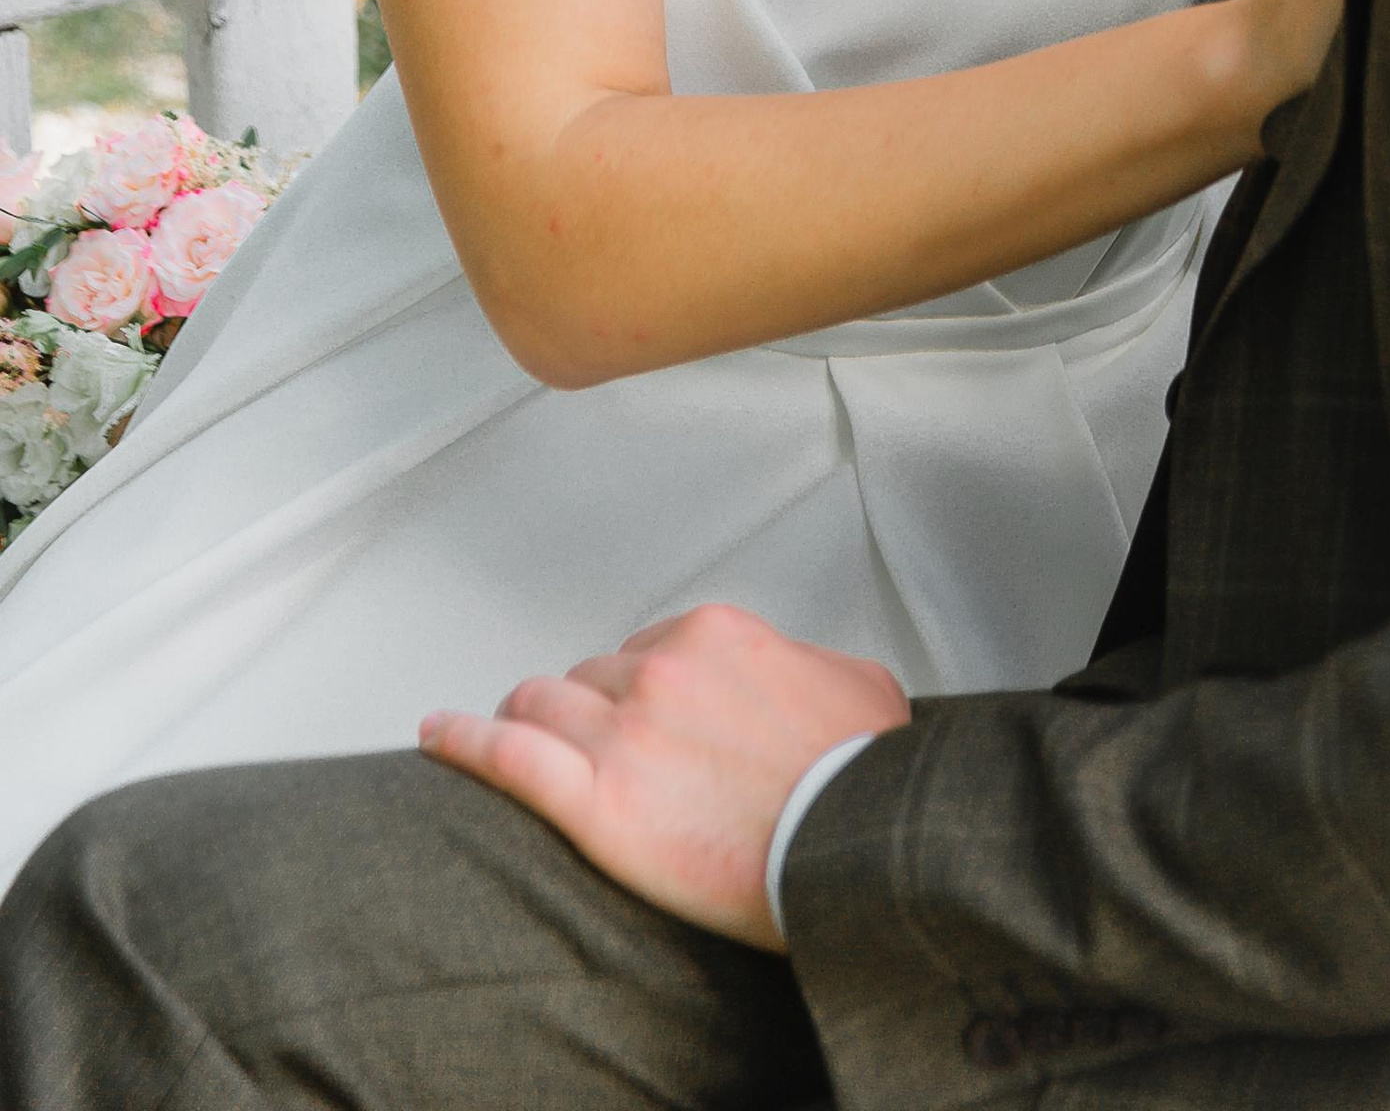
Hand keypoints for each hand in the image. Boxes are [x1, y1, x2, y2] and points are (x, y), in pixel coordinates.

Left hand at [419, 604, 910, 948]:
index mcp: (715, 636)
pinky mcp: (596, 802)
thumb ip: (809, 662)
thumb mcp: (861, 685)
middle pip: (587, 677)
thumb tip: (799, 676)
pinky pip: (506, 756)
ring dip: (529, 722)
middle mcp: (660, 672)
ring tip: (514, 742)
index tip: (640, 720)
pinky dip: (462, 741)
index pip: (643, 649)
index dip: (637, 688)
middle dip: (585, 709)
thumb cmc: (858, 776)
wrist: (849, 846)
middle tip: (590, 747)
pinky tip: (436, 737)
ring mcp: (623, 734)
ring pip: (540, 705)